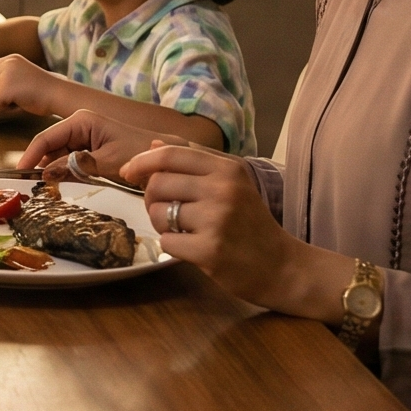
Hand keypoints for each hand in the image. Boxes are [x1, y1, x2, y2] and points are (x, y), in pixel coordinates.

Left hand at [0, 53, 59, 114]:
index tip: (11, 91)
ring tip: (20, 99)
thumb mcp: (21, 75)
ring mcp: (6, 75)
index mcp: (10, 59)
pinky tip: (20, 104)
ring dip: (2, 102)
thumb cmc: (42, 90)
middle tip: (16, 97)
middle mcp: (6, 63)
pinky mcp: (6, 88)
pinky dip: (5, 109)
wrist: (58, 95)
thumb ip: (5, 76)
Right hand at [17, 108, 157, 182]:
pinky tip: (59, 185)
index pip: (46, 137)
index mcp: (82, 121)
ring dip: (51, 171)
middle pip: (49, 146)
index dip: (31, 155)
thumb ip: (76, 166)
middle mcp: (79, 126)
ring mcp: (83, 139)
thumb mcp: (107, 162)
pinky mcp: (88, 151)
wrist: (164, 157)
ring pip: (57, 156)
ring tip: (43, 189)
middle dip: (40, 165)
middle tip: (30, 186)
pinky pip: (68, 162)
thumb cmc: (140, 154)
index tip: (18, 173)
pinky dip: (63, 173)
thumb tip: (47, 173)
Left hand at [121, 142, 346, 319]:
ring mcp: (216, 220)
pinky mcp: (209, 250)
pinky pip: (166, 242)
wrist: (282, 267)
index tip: (129, 172)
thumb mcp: (233, 183)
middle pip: (157, 184)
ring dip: (162, 225)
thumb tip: (153, 144)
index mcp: (228, 169)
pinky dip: (173, 246)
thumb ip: (195, 161)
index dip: (142, 161)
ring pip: (158, 213)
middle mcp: (223, 190)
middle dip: (152, 199)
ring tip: (184, 230)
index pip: (170, 155)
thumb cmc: (251, 223)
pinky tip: (193, 248)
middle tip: (168, 211)